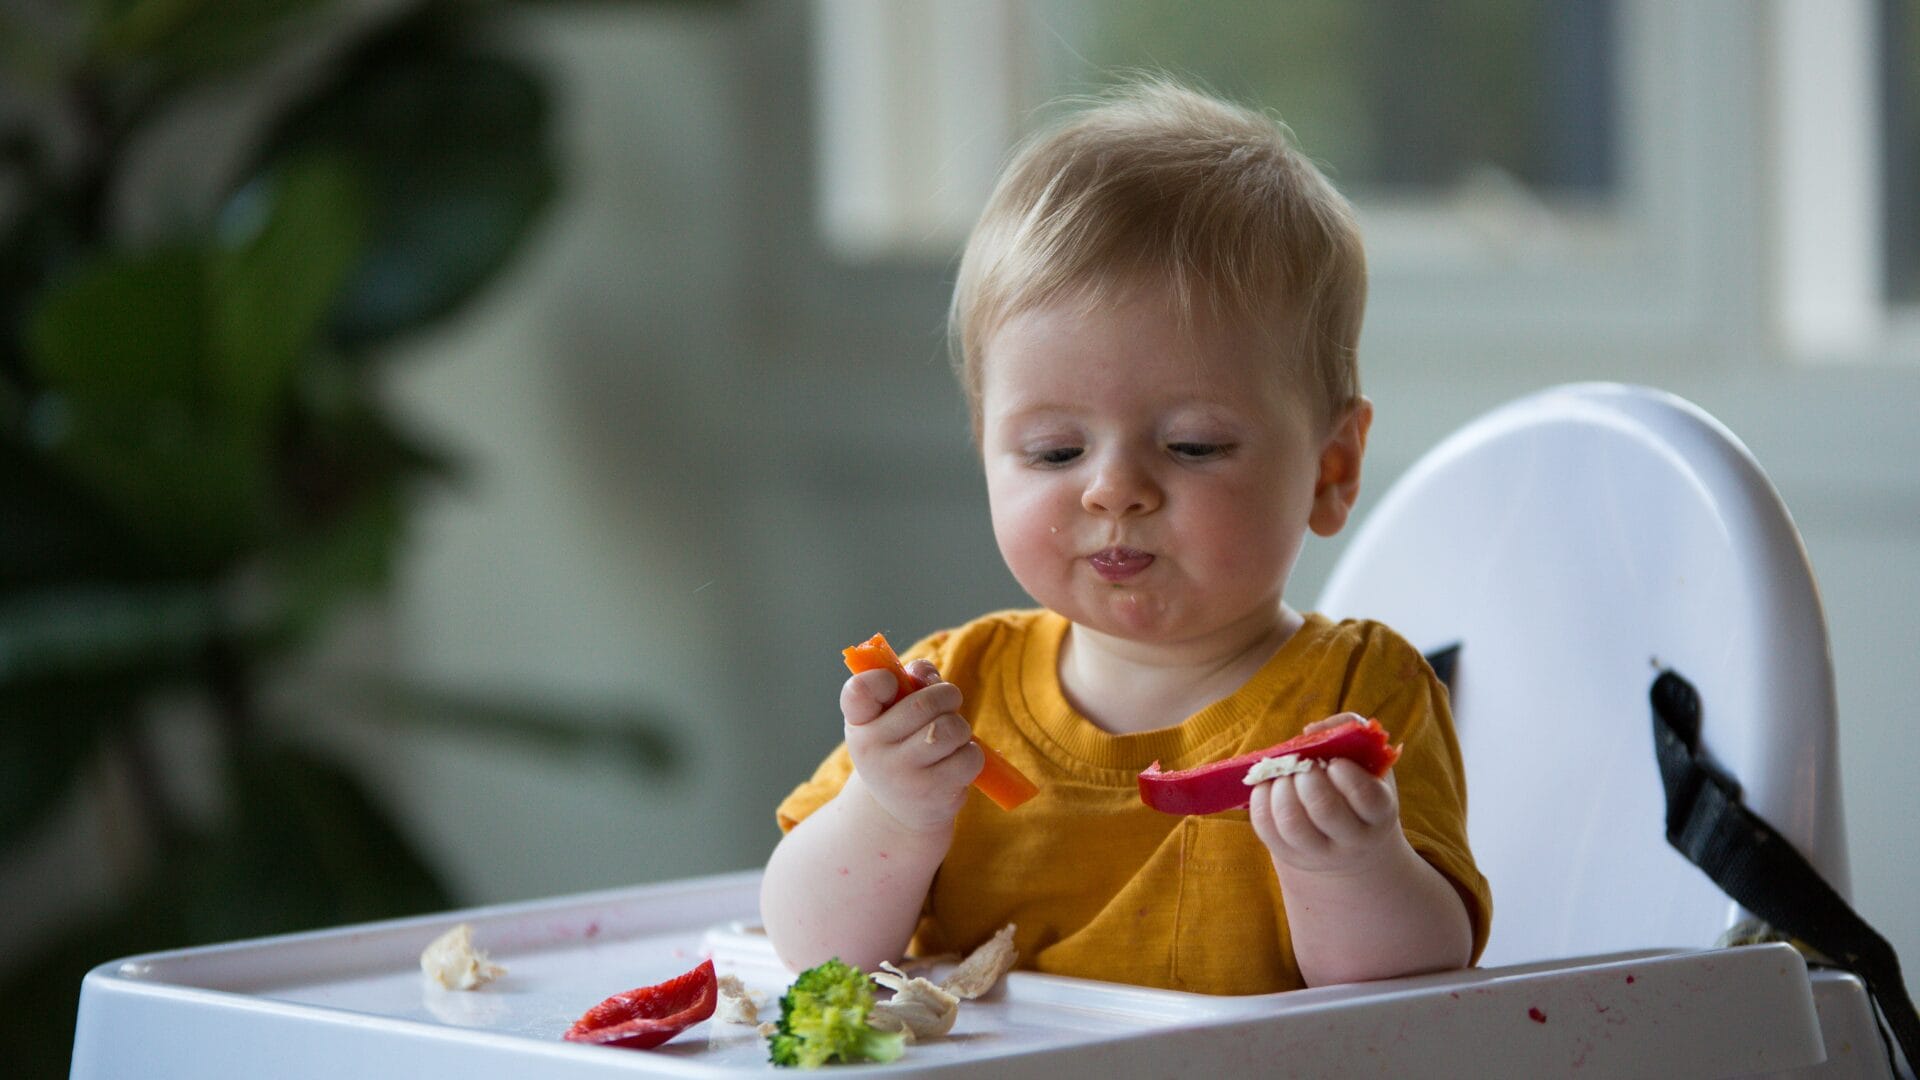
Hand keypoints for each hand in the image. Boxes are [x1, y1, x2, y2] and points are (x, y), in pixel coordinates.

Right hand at [841, 659, 983, 833]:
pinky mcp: (931, 794)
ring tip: (951, 736)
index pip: (859, 690)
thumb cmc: (899, 748)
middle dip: (948, 696)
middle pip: (925, 704)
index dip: (881, 678)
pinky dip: (971, 754)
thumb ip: (909, 682)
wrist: (898, 810)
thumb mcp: (891, 715)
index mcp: (858, 722)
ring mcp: (901, 775)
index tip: (894, 682)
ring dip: (961, 727)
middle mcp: (872, 750)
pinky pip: (969, 757)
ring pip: (951, 729)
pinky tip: (956, 761)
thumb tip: (925, 672)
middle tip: (949, 702)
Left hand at [1248, 713, 1403, 876]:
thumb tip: (1312, 729)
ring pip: (1292, 823)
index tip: (1335, 762)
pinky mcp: (1290, 854)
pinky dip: (1260, 799)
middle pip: (1324, 809)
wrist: (1352, 842)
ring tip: (1285, 775)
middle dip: (1308, 777)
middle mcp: (1353, 840)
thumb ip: (1349, 731)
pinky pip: (1266, 828)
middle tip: (1305, 766)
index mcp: (1379, 814)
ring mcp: (1320, 852)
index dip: (1346, 774)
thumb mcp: (1368, 761)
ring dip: (1281, 788)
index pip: (1367, 798)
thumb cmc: (1358, 787)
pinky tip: (1268, 785)